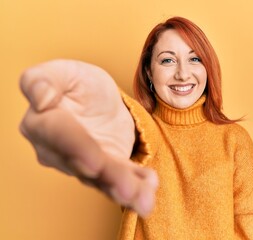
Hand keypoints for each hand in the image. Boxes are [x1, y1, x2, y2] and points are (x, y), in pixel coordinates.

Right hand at [19, 59, 157, 216]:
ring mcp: (83, 164)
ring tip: (145, 198)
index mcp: (43, 124)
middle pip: (85, 165)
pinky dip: (137, 185)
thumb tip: (40, 99)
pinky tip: (151, 186)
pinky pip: (121, 179)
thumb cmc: (77, 83)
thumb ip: (43, 80)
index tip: (95, 163)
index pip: (60, 137)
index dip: (78, 149)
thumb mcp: (63, 71)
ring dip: (125, 189)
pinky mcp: (106, 169)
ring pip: (104, 179)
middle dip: (109, 177)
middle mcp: (59, 151)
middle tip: (129, 189)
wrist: (98, 101)